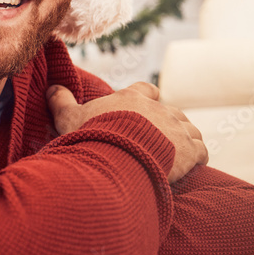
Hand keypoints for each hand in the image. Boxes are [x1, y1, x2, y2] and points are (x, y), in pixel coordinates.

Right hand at [46, 81, 207, 183]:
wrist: (121, 155)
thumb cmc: (93, 134)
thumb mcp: (69, 117)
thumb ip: (61, 102)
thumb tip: (52, 88)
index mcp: (133, 98)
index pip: (147, 89)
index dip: (148, 98)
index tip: (145, 107)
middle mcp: (159, 109)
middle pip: (171, 110)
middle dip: (168, 123)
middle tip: (157, 139)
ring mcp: (177, 128)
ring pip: (190, 128)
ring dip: (185, 139)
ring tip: (176, 153)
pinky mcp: (190, 150)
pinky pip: (201, 151)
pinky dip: (198, 157)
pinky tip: (192, 166)